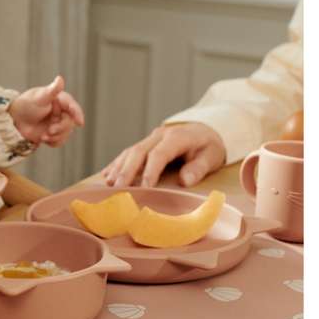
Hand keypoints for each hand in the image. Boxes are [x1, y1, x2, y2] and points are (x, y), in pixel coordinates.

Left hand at [8, 75, 84, 146]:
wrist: (14, 120)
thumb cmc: (26, 105)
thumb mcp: (39, 97)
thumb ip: (51, 90)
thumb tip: (60, 79)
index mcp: (60, 100)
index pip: (72, 107)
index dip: (77, 114)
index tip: (80, 122)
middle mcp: (61, 111)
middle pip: (70, 122)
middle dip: (60, 128)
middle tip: (49, 131)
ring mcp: (58, 123)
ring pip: (66, 133)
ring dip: (55, 136)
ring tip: (43, 135)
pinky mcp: (54, 134)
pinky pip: (60, 141)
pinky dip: (53, 141)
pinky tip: (43, 138)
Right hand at [102, 123, 225, 187]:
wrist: (206, 130)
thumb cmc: (208, 147)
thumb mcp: (211, 157)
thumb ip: (198, 168)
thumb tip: (184, 181)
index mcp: (177, 137)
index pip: (159, 154)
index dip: (150, 171)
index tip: (144, 188)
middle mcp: (160, 135)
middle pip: (139, 151)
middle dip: (127, 170)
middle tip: (118, 188)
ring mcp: (151, 138)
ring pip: (130, 151)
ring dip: (118, 168)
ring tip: (108, 184)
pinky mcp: (146, 143)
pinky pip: (128, 152)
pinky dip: (117, 164)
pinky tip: (107, 175)